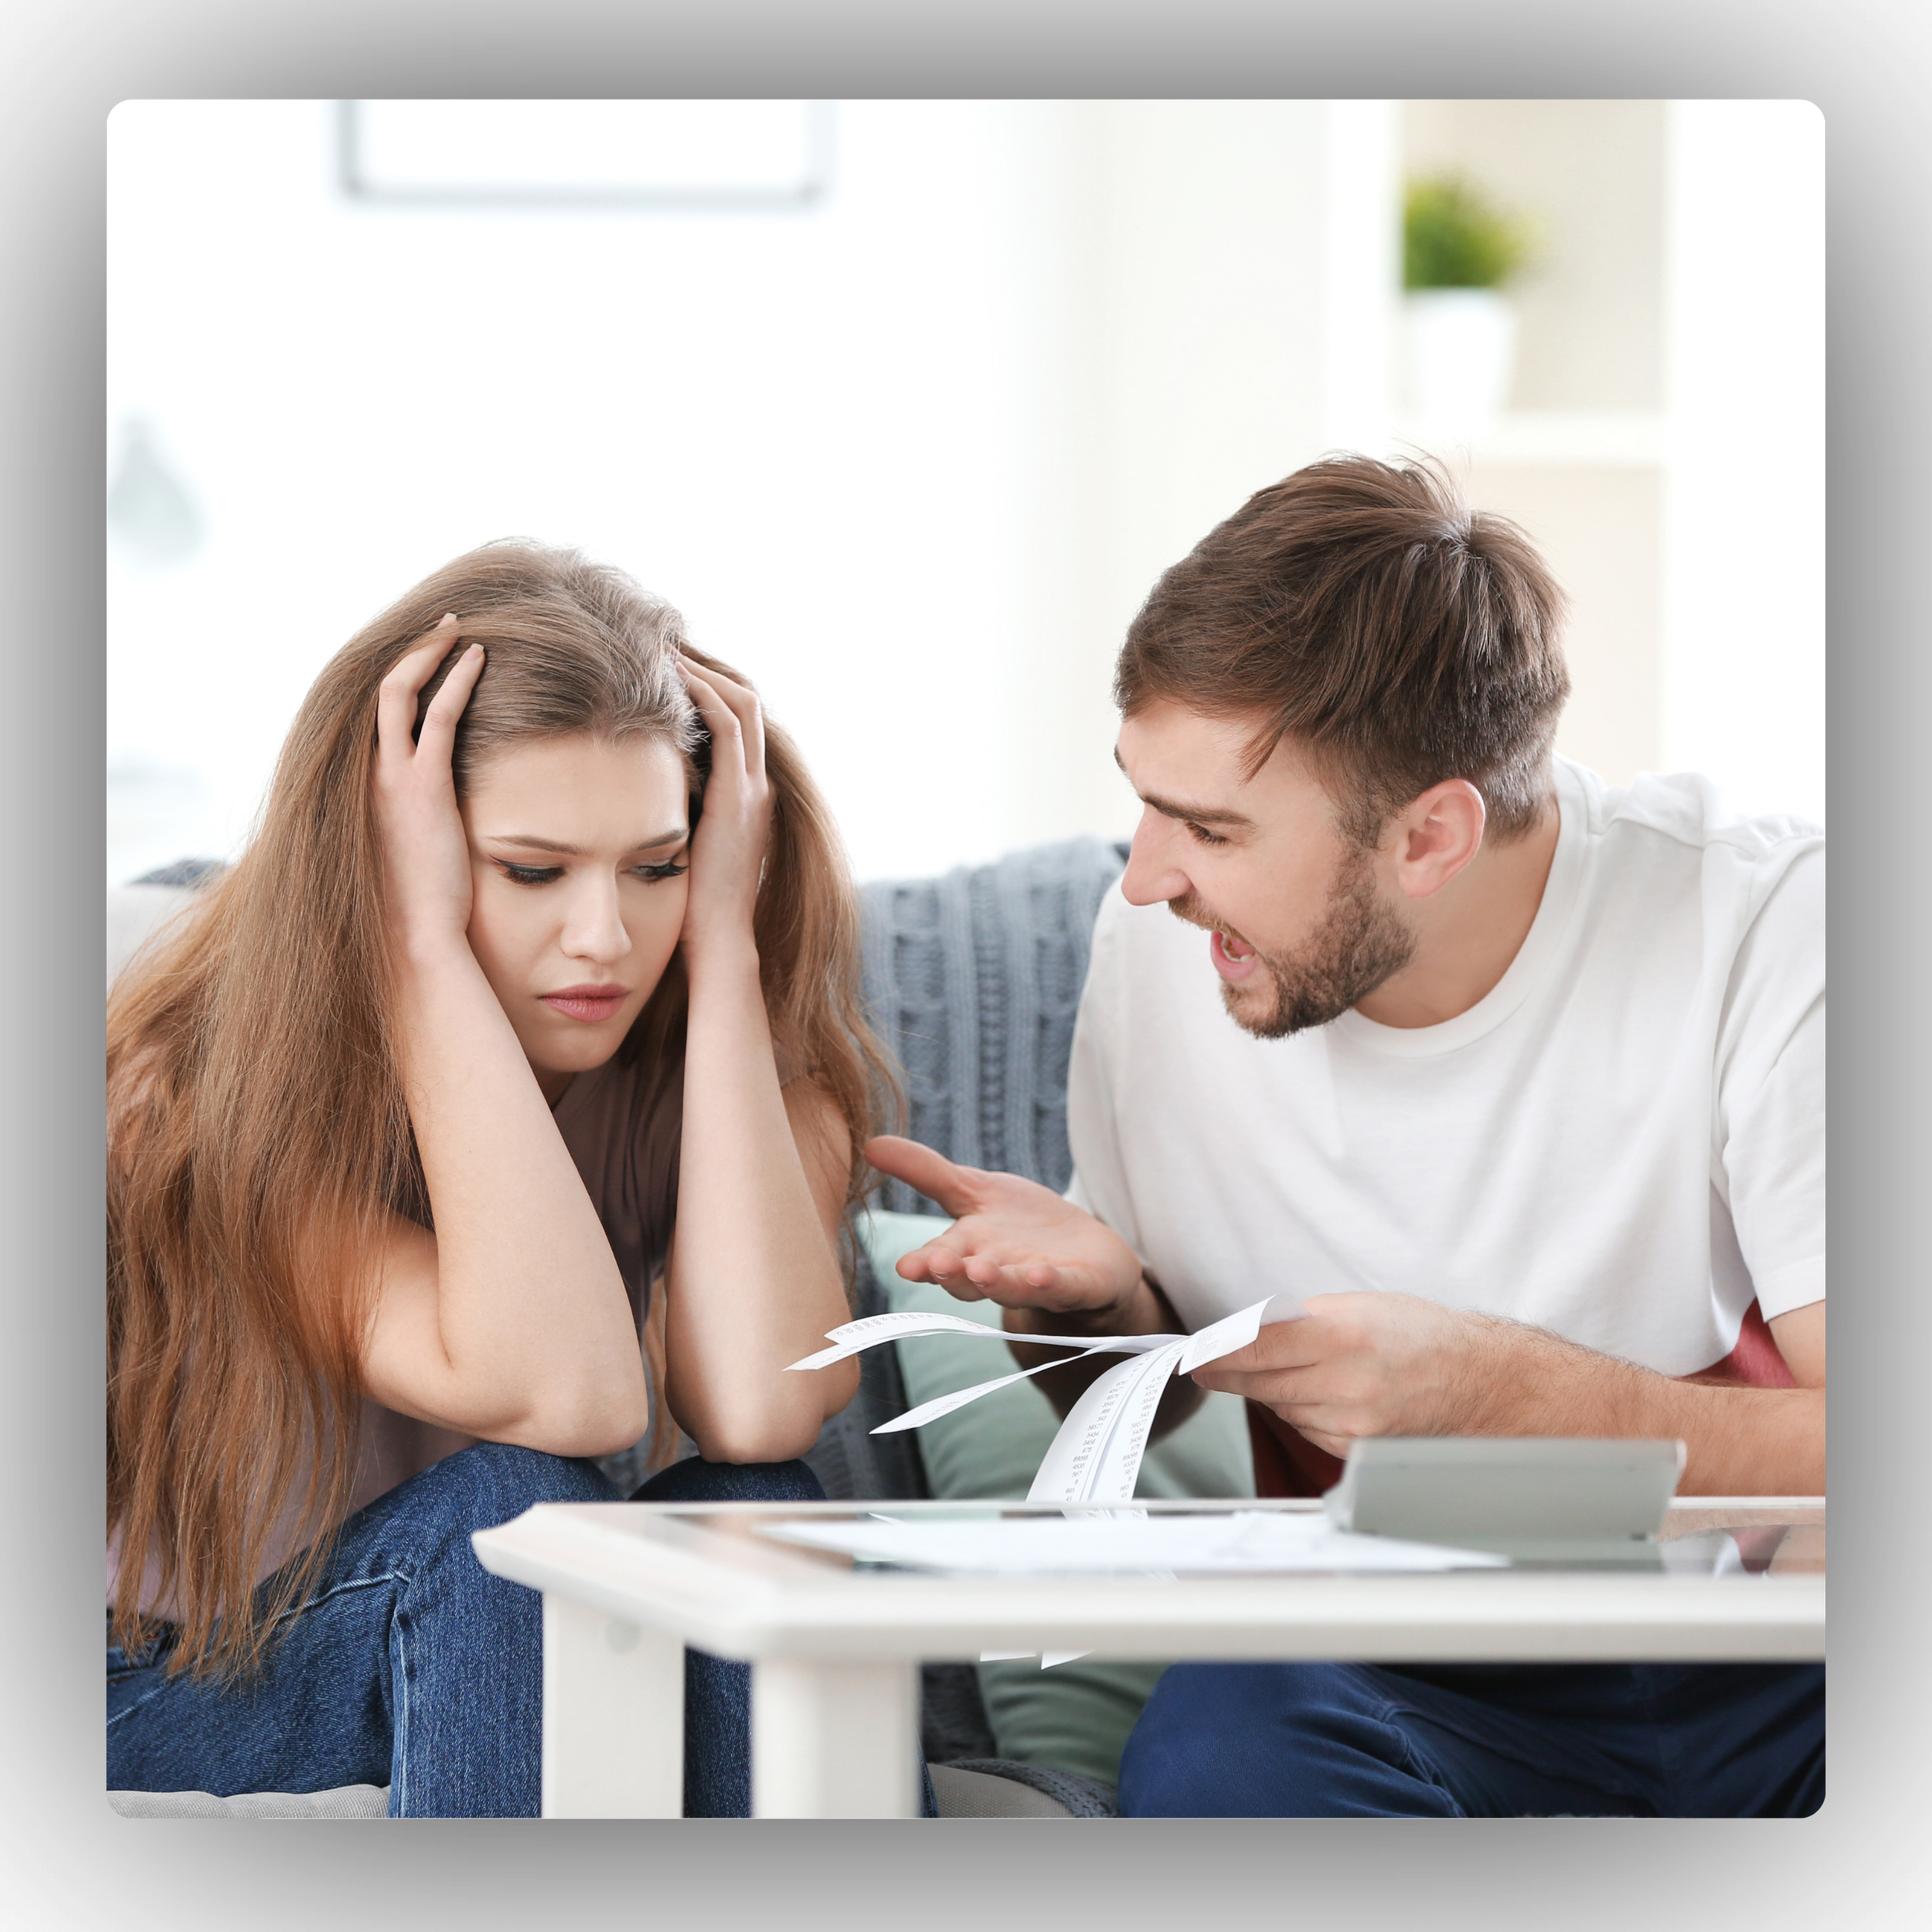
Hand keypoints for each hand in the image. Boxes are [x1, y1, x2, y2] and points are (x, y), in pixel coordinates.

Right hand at [373, 615, 487, 947]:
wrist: (410, 940)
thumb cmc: (413, 909)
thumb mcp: (403, 854)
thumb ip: (409, 822)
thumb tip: (432, 816)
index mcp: (358, 787)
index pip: (371, 715)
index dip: (397, 678)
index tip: (423, 657)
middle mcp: (363, 774)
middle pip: (379, 690)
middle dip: (410, 651)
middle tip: (441, 627)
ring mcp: (388, 777)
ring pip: (401, 690)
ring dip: (430, 652)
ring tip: (459, 628)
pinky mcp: (421, 786)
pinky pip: (437, 716)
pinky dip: (457, 680)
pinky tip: (479, 658)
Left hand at [676, 654, 771, 967]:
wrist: (718, 941)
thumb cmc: (690, 906)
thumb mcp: (681, 847)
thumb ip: (671, 815)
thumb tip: (634, 793)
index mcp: (746, 796)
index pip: (737, 721)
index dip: (706, 686)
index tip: (665, 667)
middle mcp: (756, 784)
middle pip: (745, 699)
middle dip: (705, 667)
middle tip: (663, 643)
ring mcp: (753, 787)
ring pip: (741, 702)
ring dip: (702, 670)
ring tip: (663, 648)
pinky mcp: (740, 794)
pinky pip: (729, 725)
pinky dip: (702, 694)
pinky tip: (669, 678)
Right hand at [863, 1135, 1148, 1325]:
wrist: (1087, 1256)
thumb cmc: (1021, 1225)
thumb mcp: (973, 1190)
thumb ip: (925, 1172)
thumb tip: (869, 1143)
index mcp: (969, 1249)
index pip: (939, 1259)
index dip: (923, 1264)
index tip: (905, 1266)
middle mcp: (998, 1271)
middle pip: (970, 1279)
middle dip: (953, 1274)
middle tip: (937, 1267)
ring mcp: (1037, 1281)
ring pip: (1013, 1286)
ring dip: (997, 1282)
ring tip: (982, 1270)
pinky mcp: (1078, 1284)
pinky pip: (1064, 1286)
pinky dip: (1052, 1283)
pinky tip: (1042, 1274)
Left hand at [1190, 1291, 1518, 1454]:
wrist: (1475, 1380)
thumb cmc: (1417, 1334)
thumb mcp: (1356, 1306)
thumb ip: (1299, 1321)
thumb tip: (1247, 1337)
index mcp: (1342, 1336)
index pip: (1257, 1347)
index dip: (1218, 1353)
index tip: (1194, 1356)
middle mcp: (1345, 1383)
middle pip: (1262, 1383)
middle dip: (1230, 1375)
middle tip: (1208, 1366)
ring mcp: (1351, 1422)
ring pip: (1281, 1408)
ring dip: (1271, 1391)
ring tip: (1284, 1371)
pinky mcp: (1357, 1449)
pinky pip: (1305, 1428)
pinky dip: (1300, 1411)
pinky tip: (1316, 1394)